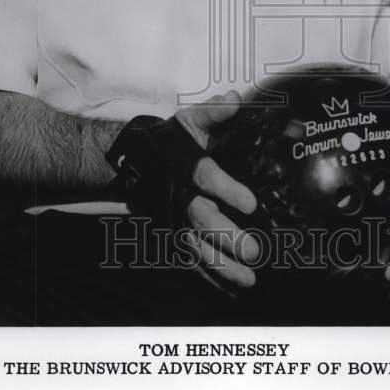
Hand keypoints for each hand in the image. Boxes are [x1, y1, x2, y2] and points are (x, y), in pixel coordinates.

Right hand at [176, 91, 260, 289]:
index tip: (251, 203)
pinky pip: (189, 262)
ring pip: (195, 248)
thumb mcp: (191, 120)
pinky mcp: (171, 238)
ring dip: (222, 265)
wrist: (135, 161)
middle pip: (201, 220)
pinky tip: (232, 289)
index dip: (227, 189)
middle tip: (254, 250)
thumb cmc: (172, 140)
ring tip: (249, 279)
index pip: (206, 177)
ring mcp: (174, 222)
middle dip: (227, 237)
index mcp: (185, 165)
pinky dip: (209, 278)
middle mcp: (179, 197)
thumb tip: (235, 100)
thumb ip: (213, 112)